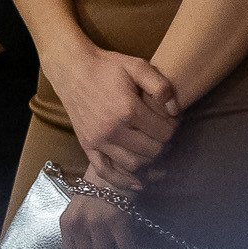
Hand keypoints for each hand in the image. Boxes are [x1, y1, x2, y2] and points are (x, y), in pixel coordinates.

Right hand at [51, 45, 178, 185]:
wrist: (73, 69)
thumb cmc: (107, 66)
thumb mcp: (137, 65)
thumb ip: (160, 86)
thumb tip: (175, 111)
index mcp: (128, 109)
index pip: (163, 132)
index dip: (173, 127)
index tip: (171, 120)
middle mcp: (112, 129)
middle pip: (152, 150)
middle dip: (163, 142)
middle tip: (163, 132)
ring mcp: (98, 140)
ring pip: (133, 164)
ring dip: (147, 158)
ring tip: (150, 145)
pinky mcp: (87, 145)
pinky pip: (105, 171)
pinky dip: (122, 181)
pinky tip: (137, 183)